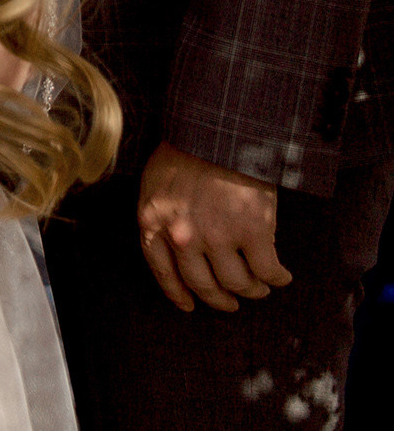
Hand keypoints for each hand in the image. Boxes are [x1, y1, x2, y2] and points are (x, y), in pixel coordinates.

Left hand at [138, 141, 291, 311]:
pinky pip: (267, 270)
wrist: (218, 132)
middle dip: (219, 299)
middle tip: (231, 302)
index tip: (190, 304)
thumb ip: (162, 215)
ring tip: (259, 288)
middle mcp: (182, 237)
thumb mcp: (156, 183)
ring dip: (251, 290)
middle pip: (203, 285)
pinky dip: (277, 278)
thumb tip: (174, 243)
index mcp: (154, 223)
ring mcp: (218, 237)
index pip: (163, 271)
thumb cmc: (185, 151)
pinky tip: (281, 277)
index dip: (178, 293)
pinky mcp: (253, 233)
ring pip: (237, 283)